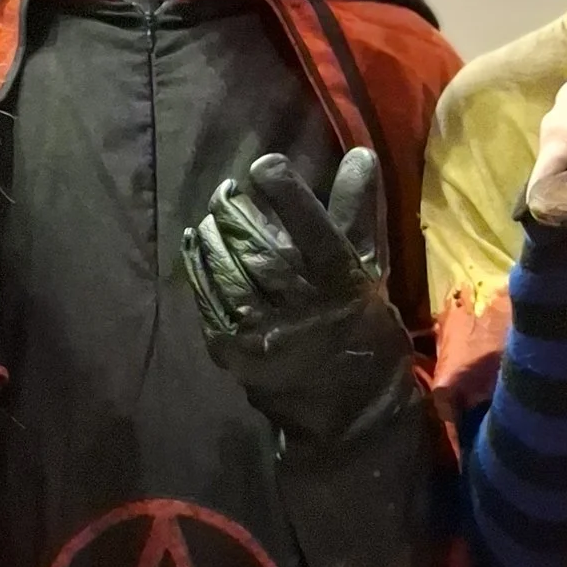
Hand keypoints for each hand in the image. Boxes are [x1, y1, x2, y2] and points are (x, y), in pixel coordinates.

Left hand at [181, 147, 414, 444]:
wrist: (353, 413)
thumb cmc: (365, 329)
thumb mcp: (371, 271)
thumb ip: (360, 214)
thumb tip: (358, 153)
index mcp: (343, 283)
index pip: (314, 229)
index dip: (286, 194)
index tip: (263, 166)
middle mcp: (305, 308)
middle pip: (261, 248)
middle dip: (236, 212)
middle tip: (226, 191)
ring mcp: (268, 334)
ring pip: (230, 273)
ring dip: (212, 238)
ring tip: (209, 218)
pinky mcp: (239, 354)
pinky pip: (210, 303)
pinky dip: (199, 270)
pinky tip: (195, 248)